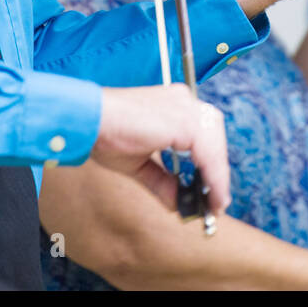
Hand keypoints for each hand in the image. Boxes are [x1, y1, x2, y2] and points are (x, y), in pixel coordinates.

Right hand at [91, 84, 229, 214]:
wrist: (90, 120)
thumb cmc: (106, 134)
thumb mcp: (140, 164)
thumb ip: (162, 181)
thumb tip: (178, 205)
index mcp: (175, 104)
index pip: (204, 133)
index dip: (211, 163)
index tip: (213, 192)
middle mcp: (184, 101)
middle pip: (215, 137)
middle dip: (217, 170)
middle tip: (215, 202)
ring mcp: (186, 108)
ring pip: (215, 146)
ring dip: (217, 177)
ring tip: (214, 204)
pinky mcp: (184, 122)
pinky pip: (209, 154)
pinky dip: (213, 178)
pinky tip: (211, 197)